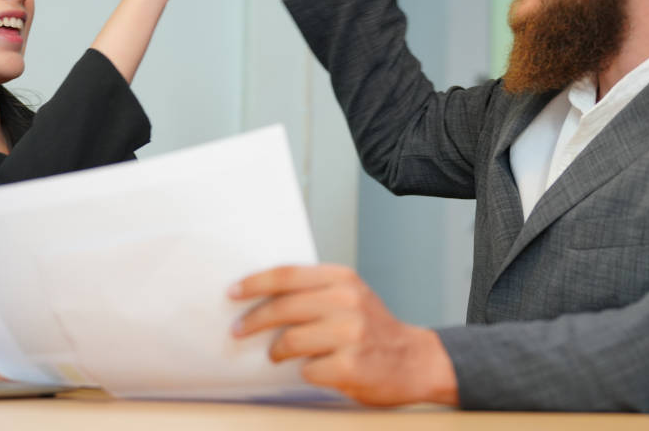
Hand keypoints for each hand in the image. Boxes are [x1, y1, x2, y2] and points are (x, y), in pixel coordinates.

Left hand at [229, 264, 455, 406]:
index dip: (254, 283)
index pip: (286, 275)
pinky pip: (308, 370)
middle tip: (239, 330)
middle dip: (254, 320)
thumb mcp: (349, 295)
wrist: (415, 360)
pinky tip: (316, 370)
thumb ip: (314, 291)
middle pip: (282, 307)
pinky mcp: (351, 366)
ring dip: (277, 351)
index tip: (233, 292)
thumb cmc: (373, 329)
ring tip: (277, 355)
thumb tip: (260, 295)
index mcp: (342, 278)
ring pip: (290, 341)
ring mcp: (350, 334)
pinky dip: (306, 372)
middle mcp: (347, 301)